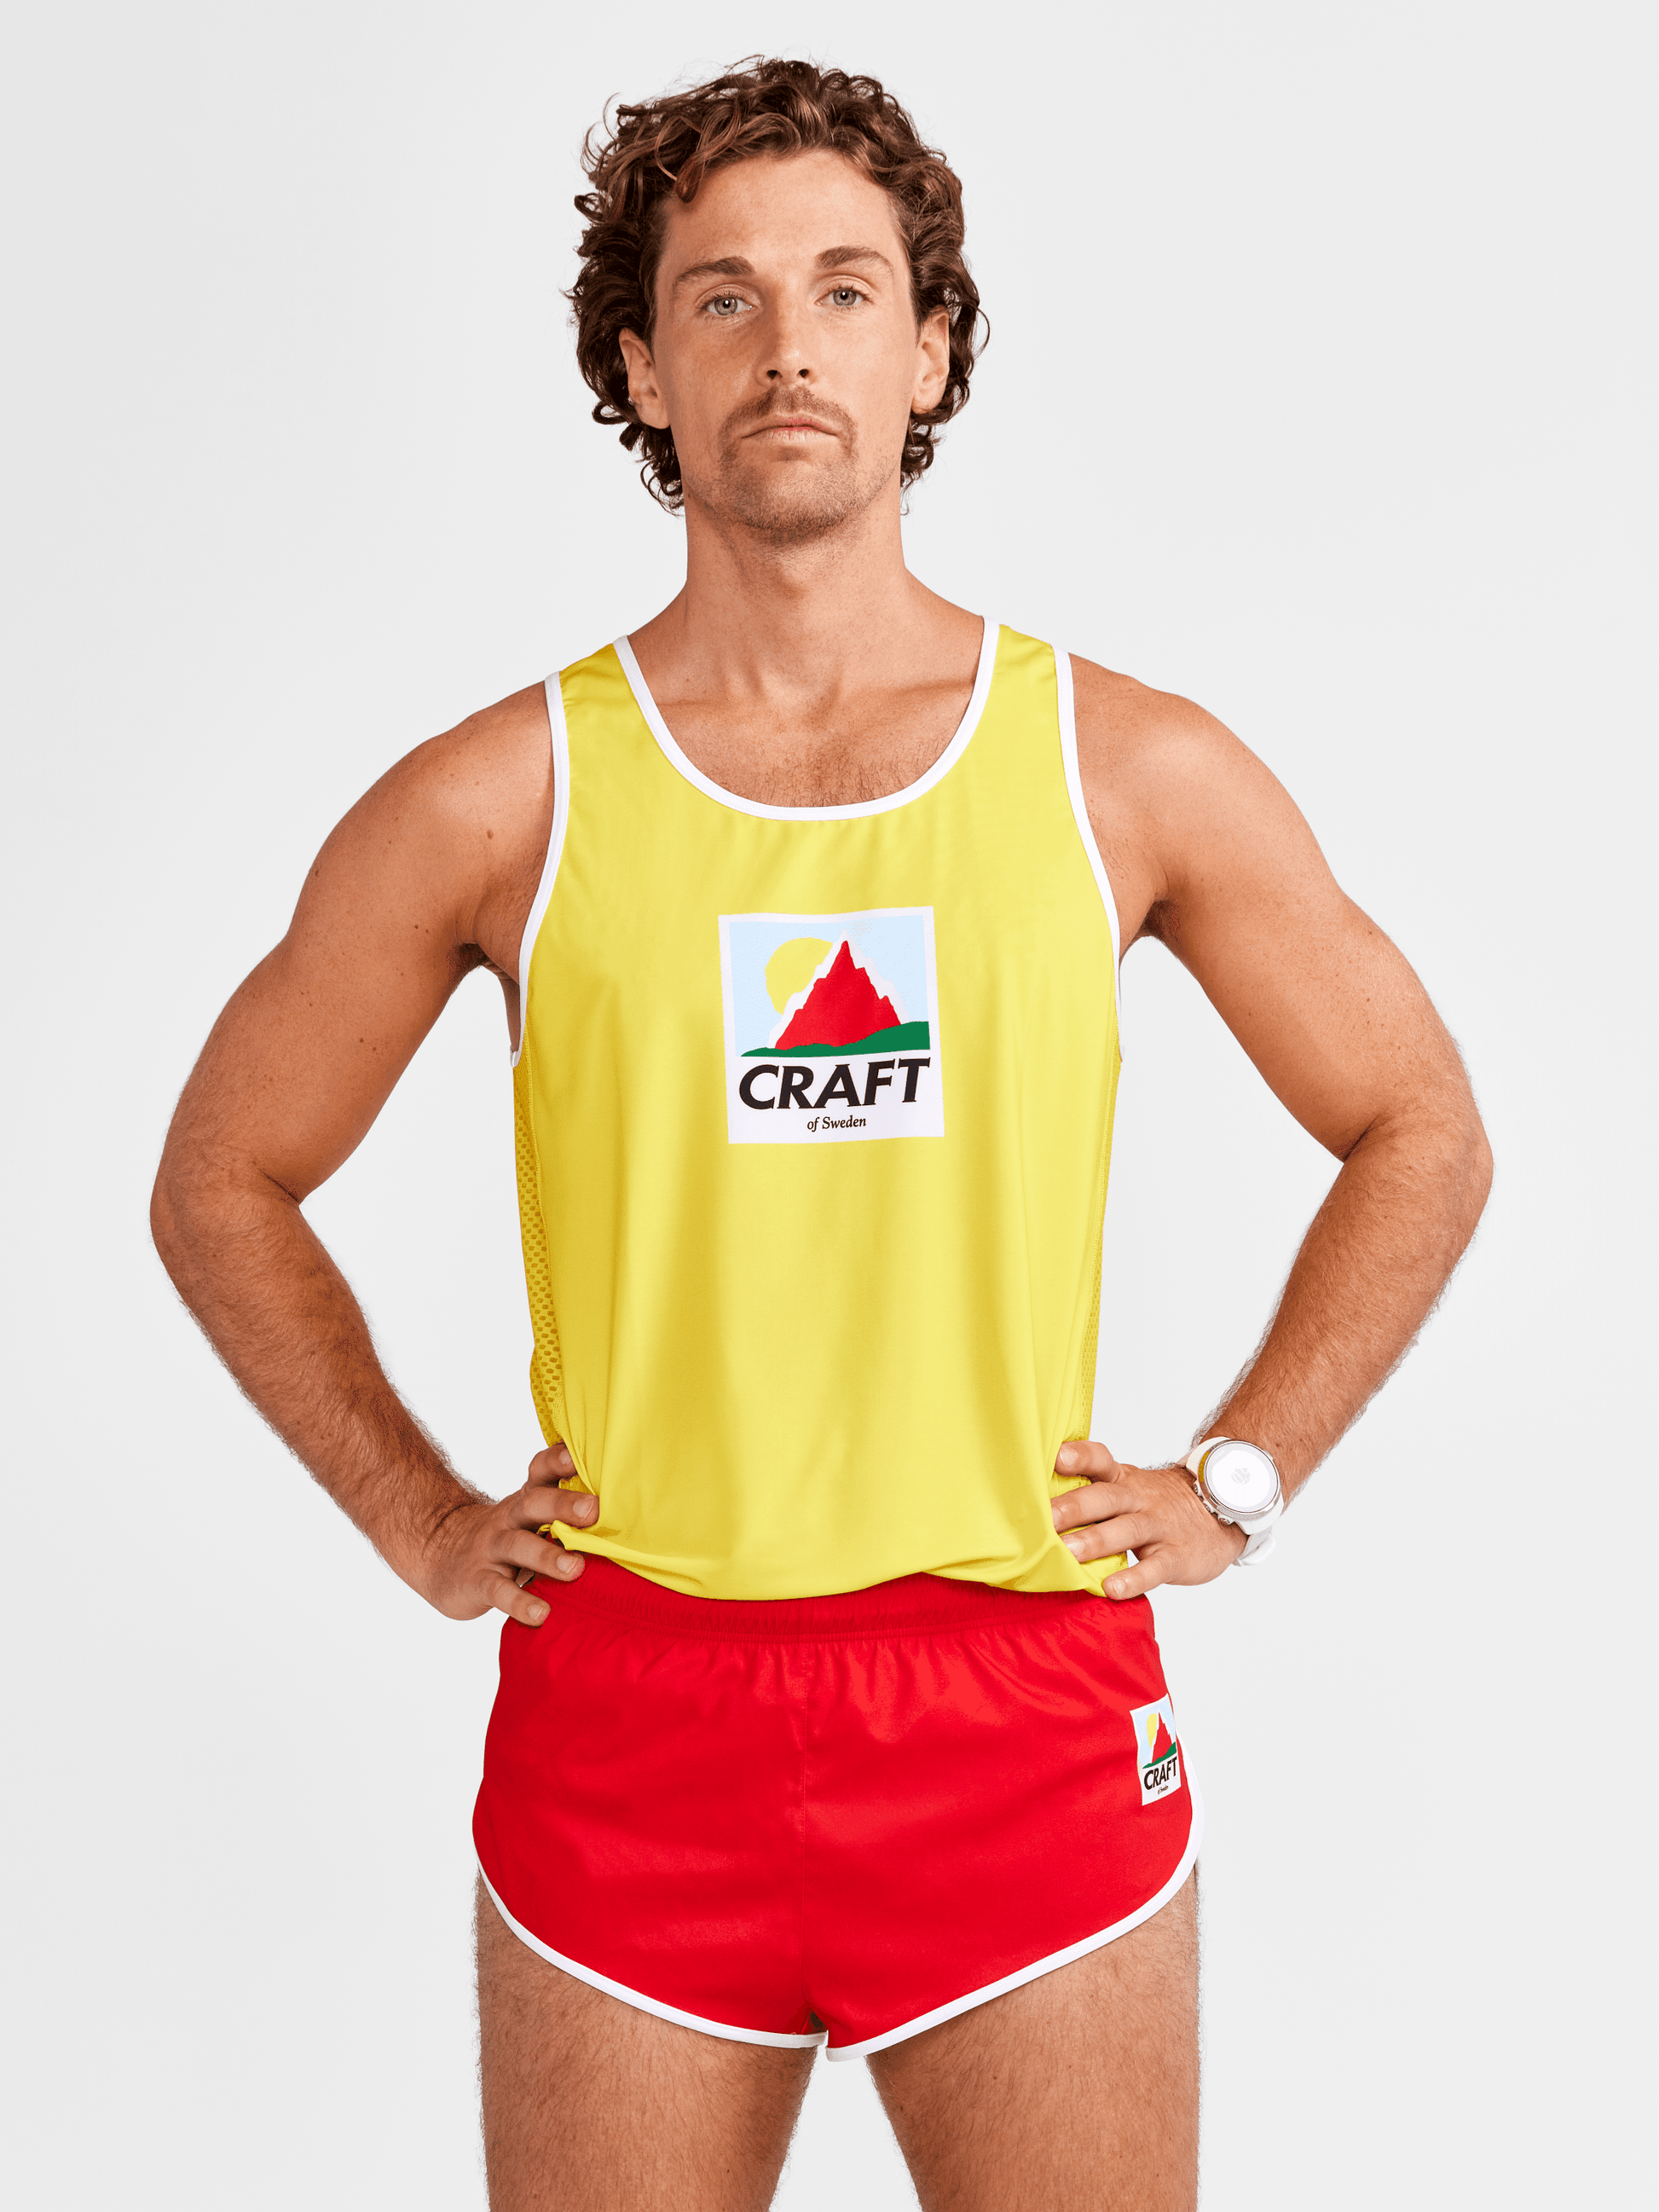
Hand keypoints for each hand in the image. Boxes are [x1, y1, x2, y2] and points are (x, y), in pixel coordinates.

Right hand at [411, 1444, 595, 1626]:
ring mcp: (491, 1549)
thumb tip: (627, 1506)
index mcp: (526, 1499)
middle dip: (563, 1505)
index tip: (580, 1456)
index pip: (540, 1471)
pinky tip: (542, 1613)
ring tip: (575, 1569)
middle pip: (534, 1504)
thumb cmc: (504, 1534)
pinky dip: (520, 1602)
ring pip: (519, 1547)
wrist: (437, 1552)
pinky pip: (499, 1591)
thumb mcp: (528, 1515)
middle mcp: (509, 1519)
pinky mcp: (478, 1582)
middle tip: (593, 1510)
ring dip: (548, 1557)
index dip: (558, 1461)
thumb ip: (565, 1510)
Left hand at [1052, 1439, 1245, 1599]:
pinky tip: (1112, 1589)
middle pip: (1106, 1498)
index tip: (1055, 1457)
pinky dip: (1134, 1578)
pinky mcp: (1176, 1555)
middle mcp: (1138, 1498)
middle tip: (1045, 1518)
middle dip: (1074, 1506)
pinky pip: (1155, 1567)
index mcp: (1122, 1479)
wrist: (1220, 1510)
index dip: (1079, 1456)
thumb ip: (1090, 1492)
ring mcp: (1159, 1526)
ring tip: (1068, 1554)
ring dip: (1096, 1541)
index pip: (1101, 1460)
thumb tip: (1033, 1504)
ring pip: (1127, 1530)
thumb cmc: (1155, 1503)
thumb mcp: (1127, 1487)